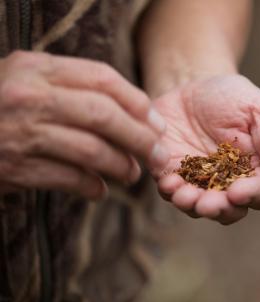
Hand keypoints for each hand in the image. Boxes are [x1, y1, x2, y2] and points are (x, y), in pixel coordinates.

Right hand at [0, 51, 167, 198]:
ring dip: (120, 166)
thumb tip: (133, 113)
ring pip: (90, 150)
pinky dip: (91, 187)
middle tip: (159, 155)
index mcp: (37, 67)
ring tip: (133, 175)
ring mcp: (21, 132)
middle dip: (140, 137)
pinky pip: (68, 178)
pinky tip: (101, 191)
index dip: (138, 102)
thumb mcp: (30, 80)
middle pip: (104, 115)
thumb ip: (73, 86)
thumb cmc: (2, 106)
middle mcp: (29, 96)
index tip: (157, 123)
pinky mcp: (14, 168)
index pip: (103, 78)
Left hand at [153, 74, 259, 224]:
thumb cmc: (232, 97)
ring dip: (192, 205)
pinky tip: (168, 183)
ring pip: (199, 206)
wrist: (192, 84)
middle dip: (219, 209)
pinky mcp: (173, 175)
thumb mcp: (259, 110)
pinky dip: (170, 191)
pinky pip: (172, 191)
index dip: (252, 195)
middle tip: (207, 204)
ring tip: (184, 196)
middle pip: (230, 209)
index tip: (238, 192)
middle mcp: (229, 182)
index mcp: (258, 169)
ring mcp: (200, 182)